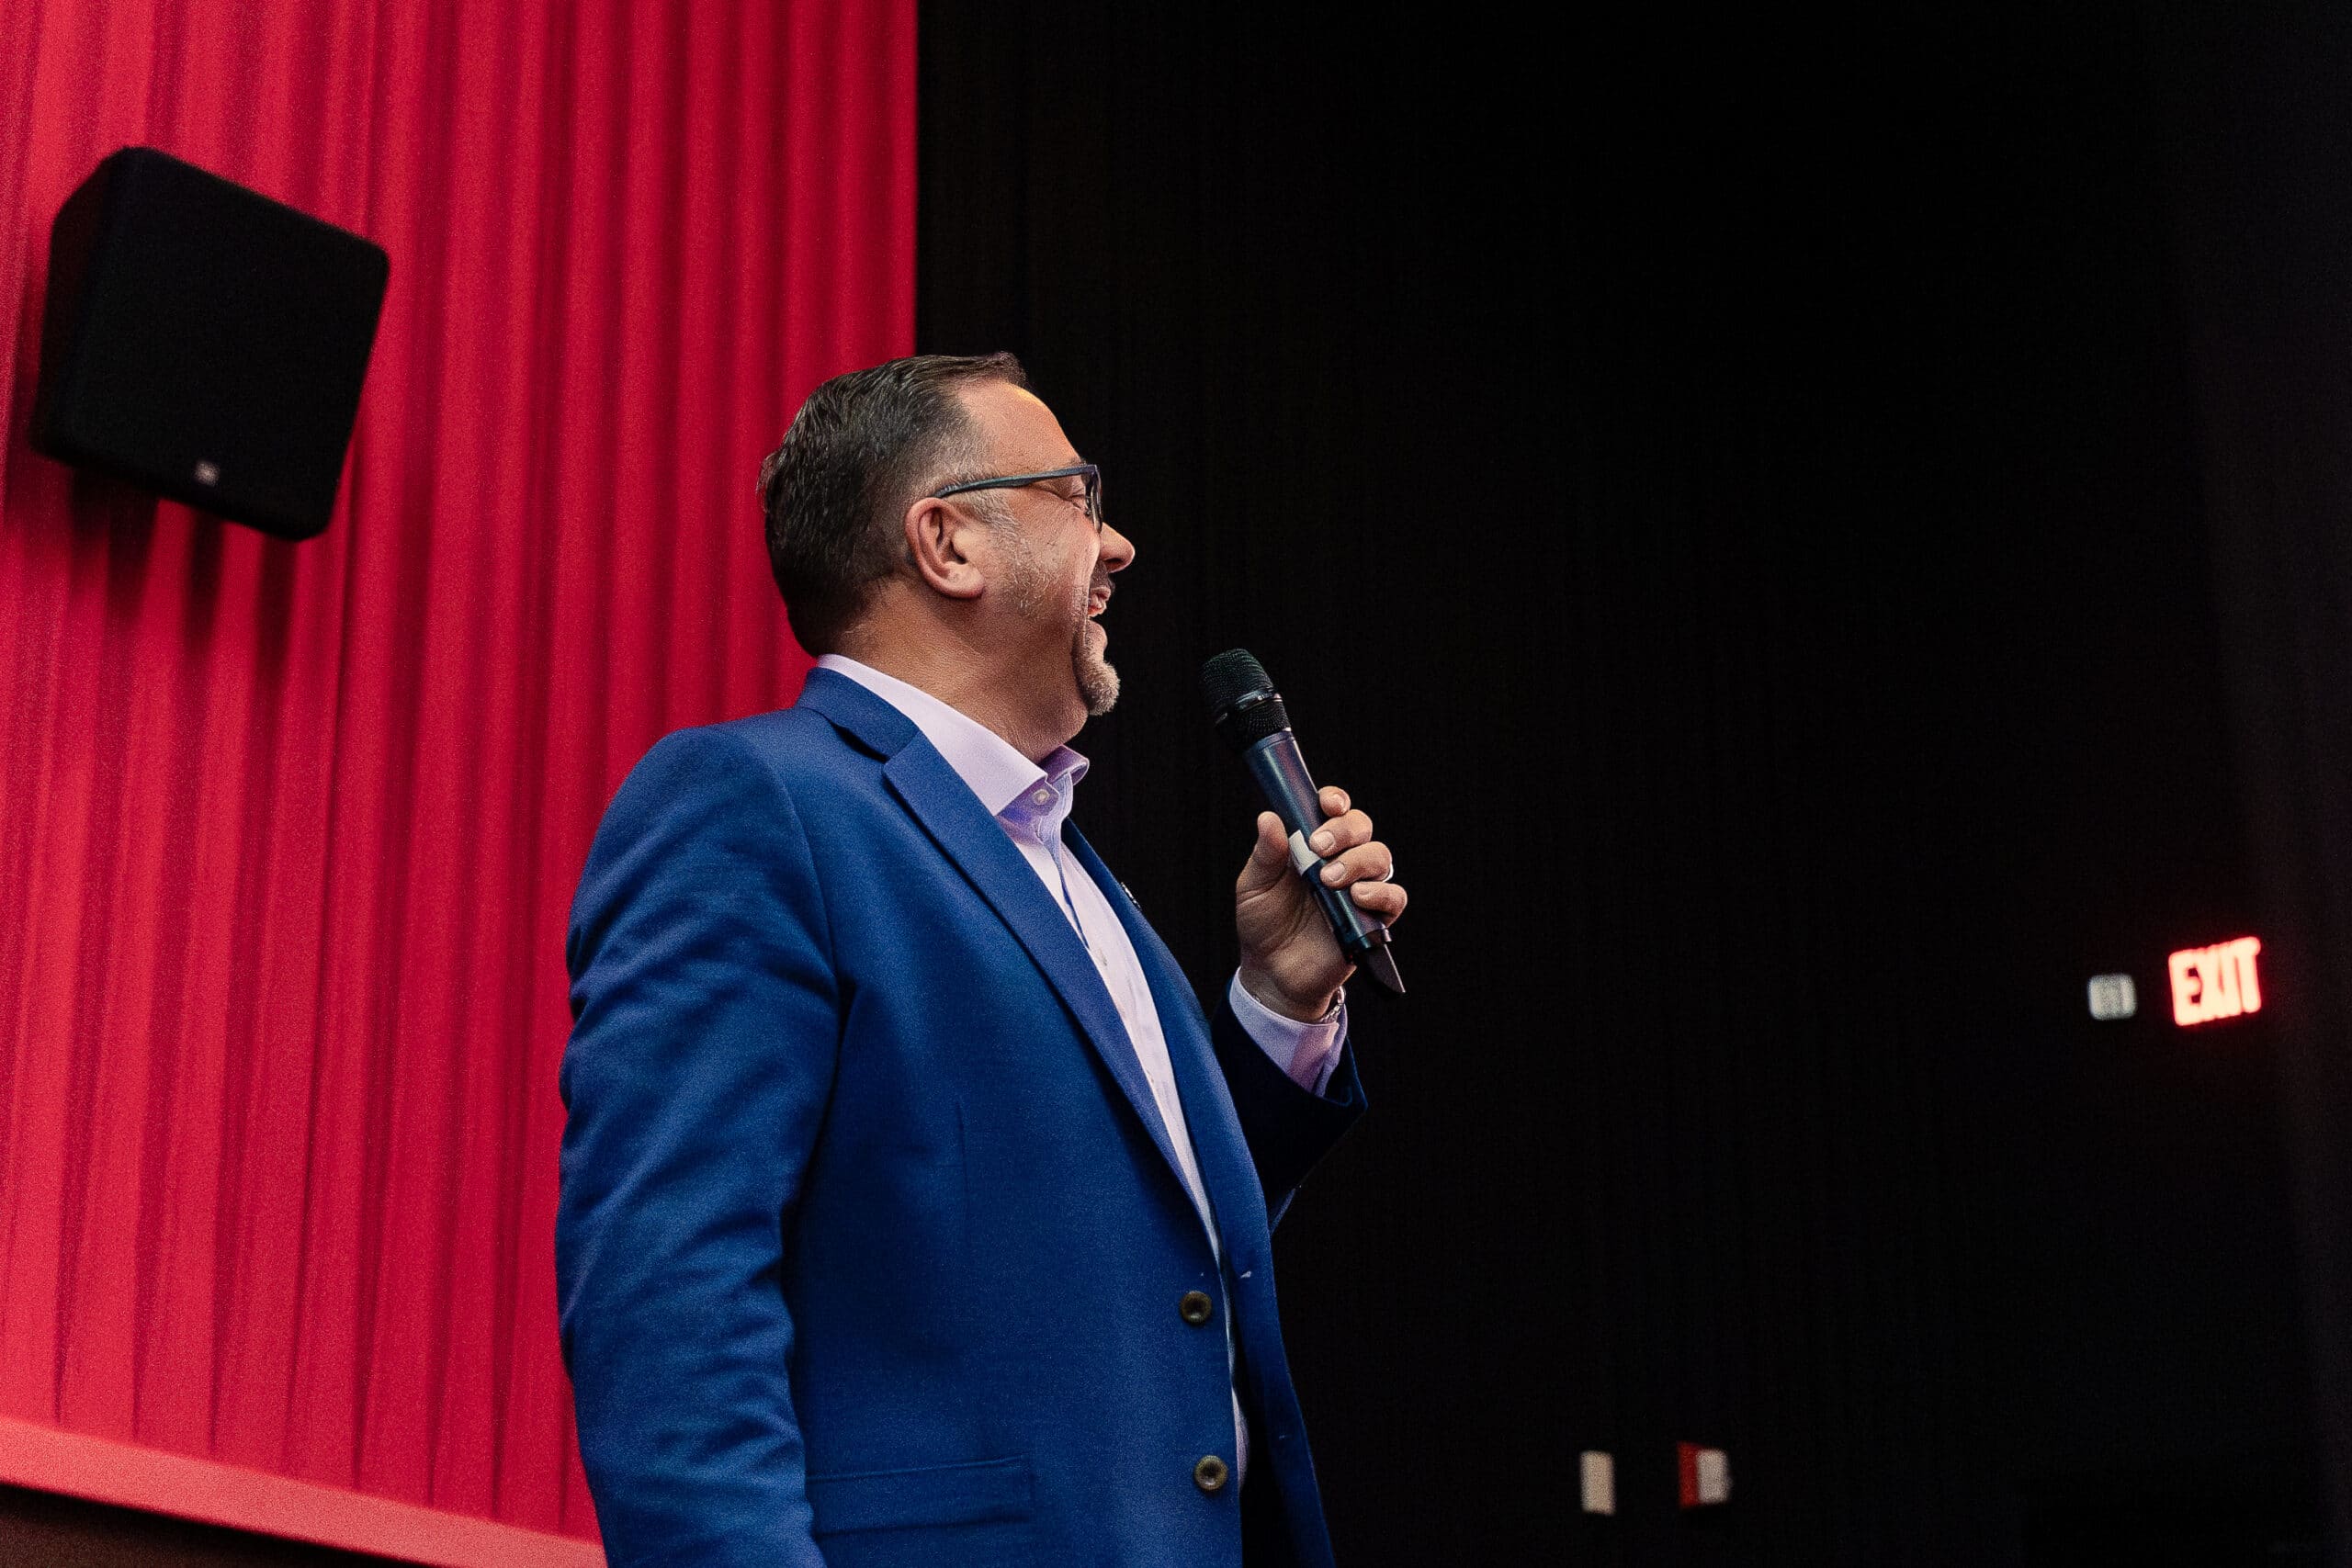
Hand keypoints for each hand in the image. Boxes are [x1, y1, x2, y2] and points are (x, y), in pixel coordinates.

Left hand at [1234, 785, 1406, 1020]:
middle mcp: (1341, 861)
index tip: (1326, 804)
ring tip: (1329, 880)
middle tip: (1318, 847)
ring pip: (1381, 857)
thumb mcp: (1253, 886)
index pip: (1335, 811)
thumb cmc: (1263, 924)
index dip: (1336, 801)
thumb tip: (1268, 818)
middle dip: (1345, 830)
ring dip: (1358, 861)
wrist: (1271, 973)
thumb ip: (1265, 854)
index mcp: (1313, 846)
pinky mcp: (1372, 920)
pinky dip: (1381, 893)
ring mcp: (1359, 889)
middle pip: (1362, 827)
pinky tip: (1357, 897)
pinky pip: (1394, 898)